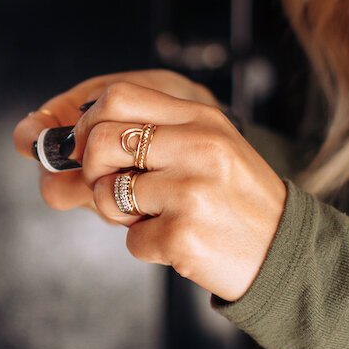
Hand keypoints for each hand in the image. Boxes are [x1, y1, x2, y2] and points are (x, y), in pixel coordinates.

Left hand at [14, 77, 286, 300]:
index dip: (88, 121)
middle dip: (92, 171)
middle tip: (117, 188)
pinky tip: (179, 243)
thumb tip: (61, 144)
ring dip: (118, 214)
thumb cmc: (234, 200)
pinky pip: (131, 241)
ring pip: (105, 193)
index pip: (116, 94)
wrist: (287, 254)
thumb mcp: (209, 147)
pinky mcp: (184, 236)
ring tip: (155, 217)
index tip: (90, 147)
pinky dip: (146, 247)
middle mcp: (199, 147)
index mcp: (201, 118)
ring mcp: (192, 192)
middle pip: (100, 140)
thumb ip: (152, 133)